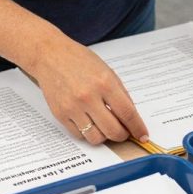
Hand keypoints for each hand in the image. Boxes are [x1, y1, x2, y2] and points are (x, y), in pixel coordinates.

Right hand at [26, 38, 148, 145]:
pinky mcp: (60, 114)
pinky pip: (79, 135)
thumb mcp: (107, 72)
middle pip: (113, 131)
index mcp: (105, 83)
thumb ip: (120, 95)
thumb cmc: (80, 61)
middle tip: (123, 133)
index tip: (142, 135)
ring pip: (96, 138)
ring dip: (104, 136)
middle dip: (122, 135)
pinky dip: (88, 133)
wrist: (50, 56)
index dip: (137, 128)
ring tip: (105, 127)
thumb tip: (131, 119)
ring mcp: (73, 107)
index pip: (127, 114)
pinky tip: (90, 123)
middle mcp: (88, 97)